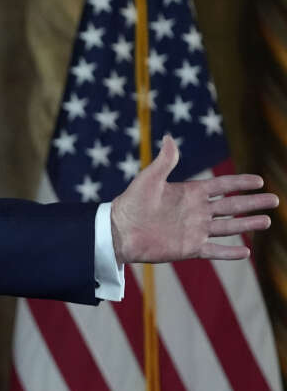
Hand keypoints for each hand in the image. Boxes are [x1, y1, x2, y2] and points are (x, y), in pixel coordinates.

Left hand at [111, 135, 276, 263]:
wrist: (119, 231)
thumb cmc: (131, 203)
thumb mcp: (149, 179)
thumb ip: (164, 161)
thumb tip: (170, 137)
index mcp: (189, 193)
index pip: (222, 186)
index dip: (240, 182)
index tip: (259, 180)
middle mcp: (196, 211)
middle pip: (232, 206)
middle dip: (253, 202)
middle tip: (275, 199)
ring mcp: (194, 230)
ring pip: (228, 227)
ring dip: (247, 224)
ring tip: (267, 221)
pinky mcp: (189, 248)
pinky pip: (214, 250)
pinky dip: (229, 252)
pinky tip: (246, 252)